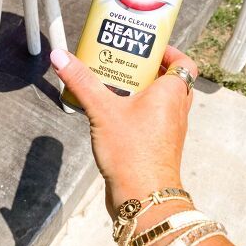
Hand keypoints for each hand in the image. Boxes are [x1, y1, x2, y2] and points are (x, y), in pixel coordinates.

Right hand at [50, 46, 197, 218]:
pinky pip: (152, 118)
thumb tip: (60, 56)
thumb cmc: (133, 152)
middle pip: (170, 78)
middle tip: (126, 60)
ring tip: (116, 82)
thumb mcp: (103, 111)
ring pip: (160, 100)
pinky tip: (113, 112)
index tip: (147, 46)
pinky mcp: (158, 145)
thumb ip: (82, 82)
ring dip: (142, 89)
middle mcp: (176, 109)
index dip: (169, 51)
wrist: (143, 200)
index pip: (185, 62)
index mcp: (172, 93)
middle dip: (148, 67)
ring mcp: (169, 129)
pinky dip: (138, 110)